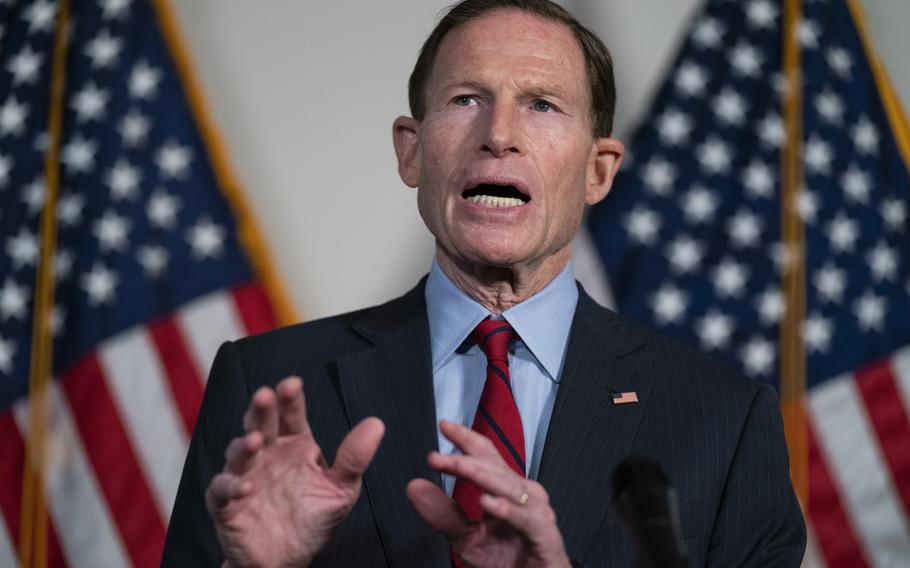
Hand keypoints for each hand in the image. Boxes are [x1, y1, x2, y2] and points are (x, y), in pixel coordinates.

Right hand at [205, 377, 384, 567]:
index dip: (290, 399)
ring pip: (238, 453)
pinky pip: (222, 490)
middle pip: (261, 425)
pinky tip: (246, 486)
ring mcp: (245, 476)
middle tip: (265, 395)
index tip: (293, 383)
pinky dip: (231, 486)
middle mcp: (268, 455)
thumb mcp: (341, 489)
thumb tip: (376, 423)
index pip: (291, 415)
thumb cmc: (314, 518)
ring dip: (244, 445)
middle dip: (262, 409)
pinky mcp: (226, 504)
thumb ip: (354, 458)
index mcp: (295, 445)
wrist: (289, 559)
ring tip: (256, 441)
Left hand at [407, 421, 570, 567]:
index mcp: (506, 490)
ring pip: (508, 485)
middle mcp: (524, 495)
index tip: (444, 426)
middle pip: (495, 466)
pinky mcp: (545, 534)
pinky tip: (487, 502)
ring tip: (457, 467)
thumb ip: (443, 513)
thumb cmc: (508, 563)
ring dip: (480, 475)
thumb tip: (415, 486)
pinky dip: (506, 509)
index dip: (467, 439)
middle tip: (437, 456)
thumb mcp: (466, 538)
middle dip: (465, 457)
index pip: (486, 456)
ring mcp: (536, 512)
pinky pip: (524, 518)